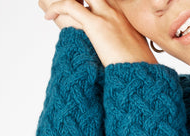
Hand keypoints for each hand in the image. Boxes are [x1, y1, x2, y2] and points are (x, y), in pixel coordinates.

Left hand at [39, 0, 157, 65]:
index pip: (101, 0)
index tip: (77, 7)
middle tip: (63, 6)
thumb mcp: (134, 49)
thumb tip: (119, 47)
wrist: (142, 74)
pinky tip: (48, 15)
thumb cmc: (139, 67)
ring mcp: (106, 15)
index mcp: (123, 14)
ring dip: (61, 1)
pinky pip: (70, 6)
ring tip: (47, 6)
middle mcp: (114, 10)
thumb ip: (124, 40)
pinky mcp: (96, 25)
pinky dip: (56, 8)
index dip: (86, 3)